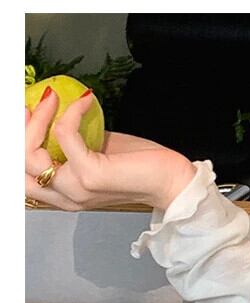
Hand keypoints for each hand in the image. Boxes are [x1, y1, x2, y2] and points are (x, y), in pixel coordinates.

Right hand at [25, 87, 197, 210]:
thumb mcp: (98, 152)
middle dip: (20, 133)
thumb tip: (59, 116)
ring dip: (39, 120)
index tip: (27, 111)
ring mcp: (78, 188)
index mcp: (67, 195)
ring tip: (54, 99)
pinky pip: (64, 135)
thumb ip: (76, 144)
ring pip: (31, 155)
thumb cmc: (141, 167)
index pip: (24, 176)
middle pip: (20, 168)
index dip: (18, 141)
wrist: (171, 181)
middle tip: (31, 106)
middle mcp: (68, 197)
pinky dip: (70, 113)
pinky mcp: (91, 176)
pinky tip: (85, 102)